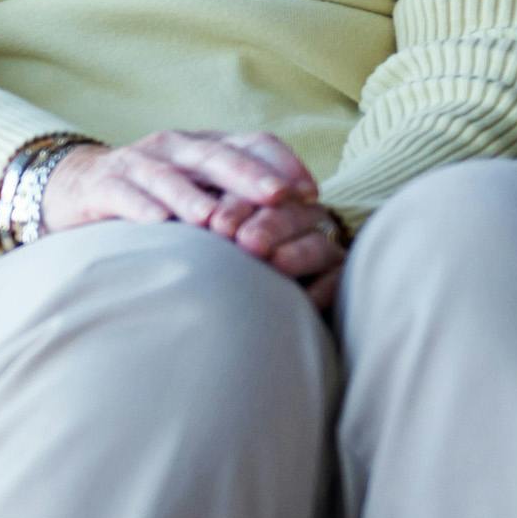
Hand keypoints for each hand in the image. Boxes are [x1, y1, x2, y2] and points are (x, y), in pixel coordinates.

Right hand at [38, 127, 319, 238]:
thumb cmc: (155, 195)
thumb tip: (305, 217)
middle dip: (249, 176)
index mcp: (205, 146)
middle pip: (216, 156)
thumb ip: (241, 198)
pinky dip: (141, 208)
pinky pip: (124, 195)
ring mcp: (138, 164)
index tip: (311, 193)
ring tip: (214, 219)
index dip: (283, 164)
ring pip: (169, 176)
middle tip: (279, 197)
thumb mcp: (200, 188)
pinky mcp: (103, 186)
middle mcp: (175, 148)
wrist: (79, 186)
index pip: (252, 142)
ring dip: (192, 197)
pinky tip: (157, 224)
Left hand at [207, 191, 348, 312]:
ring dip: (297, 252)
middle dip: (268, 225)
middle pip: (289, 213)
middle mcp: (296, 218)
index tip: (218, 225)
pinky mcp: (336, 276)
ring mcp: (320, 246)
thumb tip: (179, 222)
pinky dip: (324, 288)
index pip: (255, 194)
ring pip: (316, 243)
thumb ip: (204, 229)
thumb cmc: (212, 272)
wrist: (240, 323)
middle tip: (247, 242)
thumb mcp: (203, 243)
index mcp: (260, 201)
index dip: (238, 206)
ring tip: (276, 263)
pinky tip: (306, 299)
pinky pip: (337, 279)